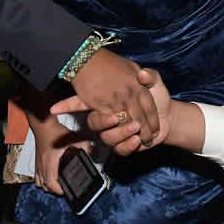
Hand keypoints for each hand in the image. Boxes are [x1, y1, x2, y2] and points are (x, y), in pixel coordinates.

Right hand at [32, 120, 92, 195]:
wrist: (44, 125)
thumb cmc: (54, 131)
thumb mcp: (72, 138)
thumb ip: (84, 145)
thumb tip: (91, 151)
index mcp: (50, 162)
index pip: (51, 183)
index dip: (58, 190)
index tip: (66, 191)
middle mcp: (42, 165)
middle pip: (44, 186)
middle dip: (54, 190)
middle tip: (63, 188)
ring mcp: (38, 164)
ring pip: (39, 183)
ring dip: (46, 186)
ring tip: (56, 184)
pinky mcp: (37, 162)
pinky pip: (36, 177)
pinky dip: (41, 180)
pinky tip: (49, 177)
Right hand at [55, 68, 169, 154]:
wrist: (169, 115)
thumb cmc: (158, 95)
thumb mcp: (155, 81)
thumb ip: (149, 76)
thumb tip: (141, 75)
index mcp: (109, 100)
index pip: (81, 103)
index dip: (65, 106)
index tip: (53, 109)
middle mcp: (109, 116)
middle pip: (96, 124)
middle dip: (105, 121)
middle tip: (116, 118)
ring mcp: (116, 131)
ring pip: (108, 137)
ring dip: (121, 133)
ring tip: (136, 127)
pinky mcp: (126, 144)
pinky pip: (121, 149)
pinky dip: (128, 145)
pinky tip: (136, 140)